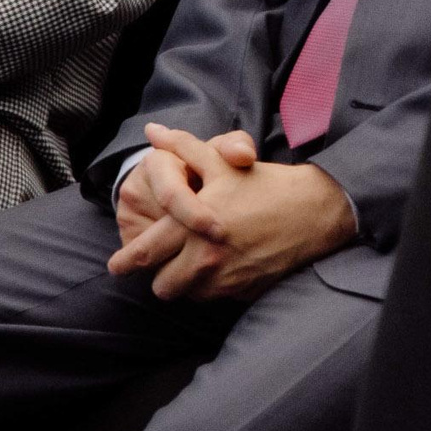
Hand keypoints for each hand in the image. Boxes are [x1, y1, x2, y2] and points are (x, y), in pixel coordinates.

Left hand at [107, 124, 355, 301]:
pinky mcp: (244, 292)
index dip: (125, 261)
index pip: (146, 252)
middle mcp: (205, 259)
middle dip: (157, 274)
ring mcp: (225, 280)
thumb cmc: (265, 184)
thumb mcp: (222, 162)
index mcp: (192, 227)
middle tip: (160, 263)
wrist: (315, 211)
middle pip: (160, 284)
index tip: (115, 266)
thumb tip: (153, 133)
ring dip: (184, 282)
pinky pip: (213, 298)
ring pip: (185, 294)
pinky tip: (222, 265)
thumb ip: (182, 148)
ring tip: (192, 263)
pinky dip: (211, 286)